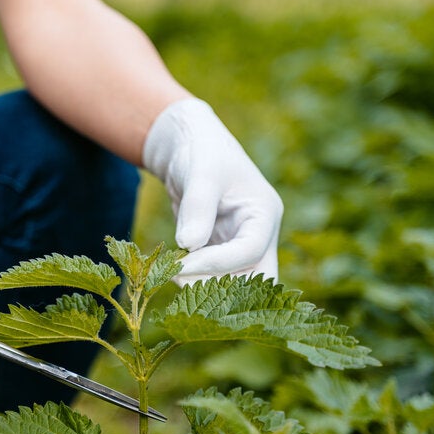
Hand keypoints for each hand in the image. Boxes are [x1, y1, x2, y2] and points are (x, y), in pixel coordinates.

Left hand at [143, 98, 281, 283]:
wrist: (189, 147)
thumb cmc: (201, 151)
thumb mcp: (201, 172)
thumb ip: (198, 206)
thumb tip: (189, 244)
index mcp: (265, 214)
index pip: (249, 252)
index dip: (216, 264)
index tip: (180, 266)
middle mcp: (259, 235)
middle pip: (255, 280)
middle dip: (221, 287)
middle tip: (180, 280)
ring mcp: (241, 246)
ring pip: (233, 283)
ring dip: (203, 283)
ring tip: (168, 271)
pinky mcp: (221, 252)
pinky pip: (213, 276)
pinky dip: (193, 278)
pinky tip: (169, 269)